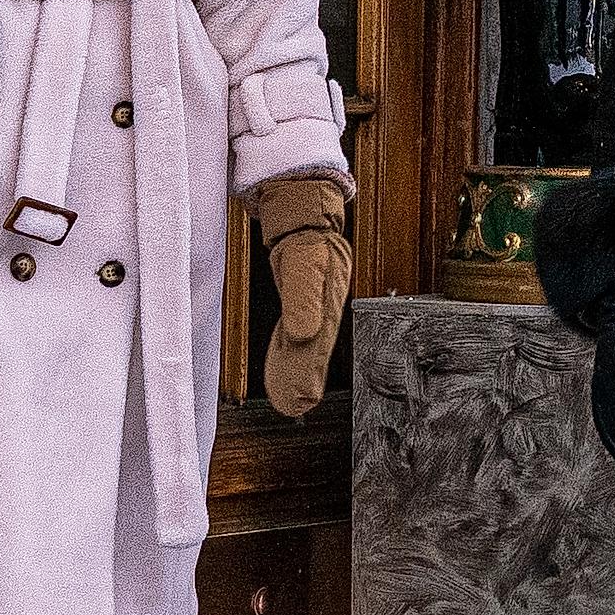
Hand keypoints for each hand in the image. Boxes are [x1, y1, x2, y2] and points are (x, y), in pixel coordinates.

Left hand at [255, 173, 351, 418]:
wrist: (305, 206)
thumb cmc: (306, 233)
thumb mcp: (303, 262)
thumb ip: (302, 298)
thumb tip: (302, 335)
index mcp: (329, 300)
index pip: (317, 345)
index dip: (307, 375)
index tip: (298, 403)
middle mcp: (326, 306)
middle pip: (314, 349)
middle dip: (304, 379)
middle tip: (292, 408)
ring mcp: (317, 303)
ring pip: (307, 343)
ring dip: (297, 370)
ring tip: (289, 399)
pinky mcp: (306, 299)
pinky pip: (299, 331)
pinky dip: (291, 351)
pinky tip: (285, 365)